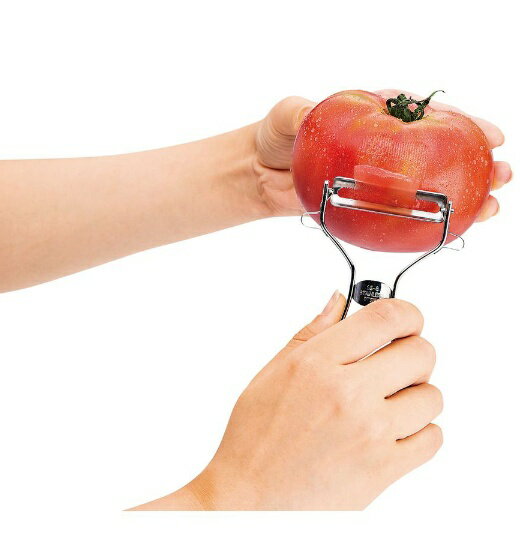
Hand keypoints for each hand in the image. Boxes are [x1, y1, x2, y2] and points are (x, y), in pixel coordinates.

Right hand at [137, 295, 442, 509]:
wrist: (249, 501)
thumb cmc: (255, 441)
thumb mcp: (272, 374)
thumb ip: (310, 333)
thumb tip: (338, 303)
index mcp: (316, 364)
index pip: (386, 318)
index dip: (406, 312)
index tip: (406, 319)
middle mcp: (346, 394)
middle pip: (421, 352)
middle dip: (413, 352)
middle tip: (395, 363)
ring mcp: (370, 432)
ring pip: (432, 396)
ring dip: (415, 395)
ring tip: (388, 403)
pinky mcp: (384, 469)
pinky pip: (432, 438)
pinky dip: (419, 431)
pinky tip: (393, 430)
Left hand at [253, 92, 511, 219]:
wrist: (260, 173)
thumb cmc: (276, 137)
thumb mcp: (287, 115)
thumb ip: (300, 113)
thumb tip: (307, 112)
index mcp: (374, 115)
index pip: (424, 114)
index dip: (458, 122)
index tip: (484, 133)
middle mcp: (383, 146)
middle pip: (438, 149)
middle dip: (474, 160)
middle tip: (500, 173)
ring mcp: (378, 177)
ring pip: (427, 184)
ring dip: (463, 194)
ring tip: (491, 206)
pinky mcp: (367, 205)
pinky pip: (401, 213)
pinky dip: (427, 222)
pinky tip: (452, 230)